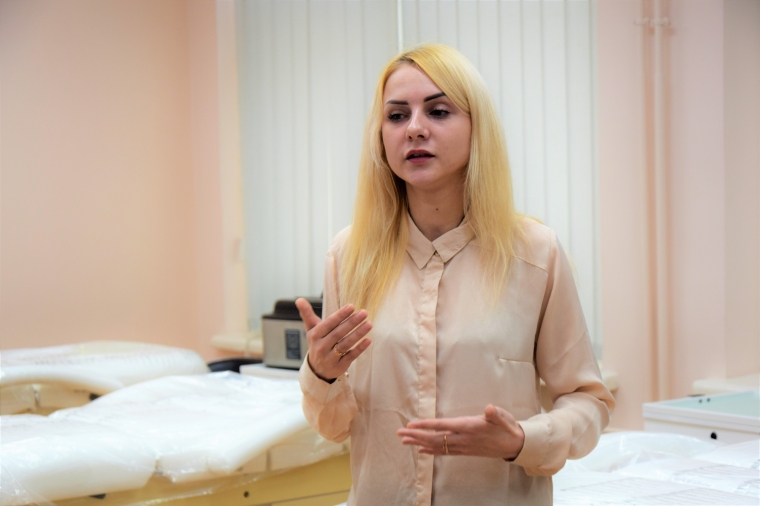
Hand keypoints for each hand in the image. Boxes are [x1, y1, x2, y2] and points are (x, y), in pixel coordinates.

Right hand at [295, 298, 372, 381]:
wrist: (317, 369)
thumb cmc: (317, 343)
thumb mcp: (311, 330)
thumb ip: (307, 314)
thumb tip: (299, 299)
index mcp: (315, 335)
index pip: (328, 324)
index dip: (340, 315)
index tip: (352, 306)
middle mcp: (321, 347)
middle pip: (338, 333)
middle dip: (351, 322)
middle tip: (364, 312)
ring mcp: (330, 358)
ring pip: (345, 344)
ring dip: (358, 334)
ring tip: (369, 324)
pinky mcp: (339, 366)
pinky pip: (351, 356)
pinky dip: (359, 348)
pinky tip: (368, 340)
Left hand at [396, 404, 524, 459]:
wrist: (515, 446)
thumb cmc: (507, 427)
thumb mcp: (503, 417)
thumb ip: (495, 414)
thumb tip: (490, 409)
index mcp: (469, 427)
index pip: (442, 426)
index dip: (426, 425)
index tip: (411, 424)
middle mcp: (463, 439)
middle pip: (434, 438)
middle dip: (416, 435)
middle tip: (399, 433)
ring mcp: (463, 447)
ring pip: (437, 446)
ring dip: (419, 443)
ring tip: (404, 441)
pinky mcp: (464, 451)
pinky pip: (444, 452)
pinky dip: (431, 451)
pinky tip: (421, 450)